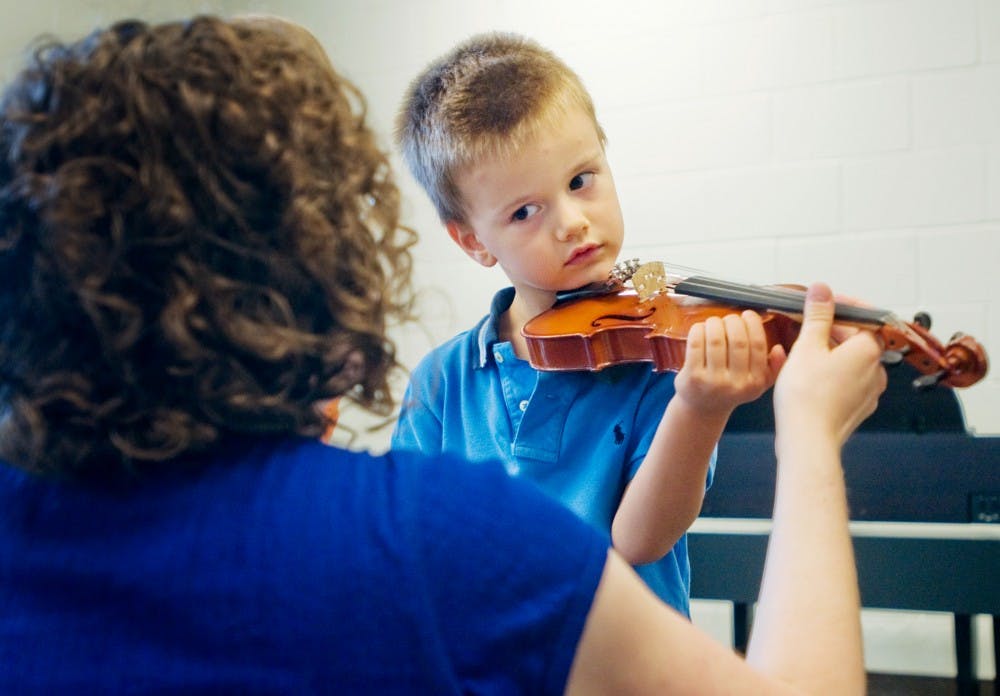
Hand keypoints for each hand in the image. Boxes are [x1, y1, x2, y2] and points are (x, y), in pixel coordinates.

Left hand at [673, 310, 785, 417]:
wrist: (702, 409)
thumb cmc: (732, 390)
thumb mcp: (759, 385)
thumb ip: (774, 367)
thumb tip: (779, 348)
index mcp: (755, 382)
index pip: (758, 346)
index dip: (754, 324)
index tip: (749, 314)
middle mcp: (735, 384)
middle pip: (737, 340)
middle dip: (733, 321)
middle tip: (729, 319)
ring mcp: (712, 381)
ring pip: (716, 339)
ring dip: (715, 323)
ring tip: (715, 322)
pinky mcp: (692, 377)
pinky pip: (696, 344)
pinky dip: (698, 329)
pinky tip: (701, 329)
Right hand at [774, 283, 886, 446]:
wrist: (807, 441)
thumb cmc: (807, 397)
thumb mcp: (807, 346)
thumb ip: (817, 316)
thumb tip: (822, 291)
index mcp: (868, 350)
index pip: (863, 317)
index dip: (841, 307)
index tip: (822, 303)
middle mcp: (876, 370)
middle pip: (857, 339)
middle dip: (831, 330)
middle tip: (804, 327)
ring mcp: (869, 392)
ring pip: (850, 362)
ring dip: (829, 353)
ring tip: (800, 353)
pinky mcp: (857, 408)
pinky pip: (846, 382)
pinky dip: (830, 374)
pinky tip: (806, 376)